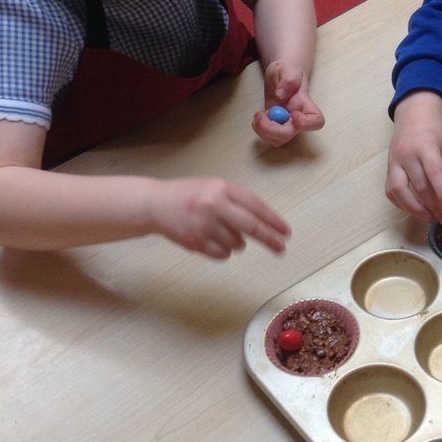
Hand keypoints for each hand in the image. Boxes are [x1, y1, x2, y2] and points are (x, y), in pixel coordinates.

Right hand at [148, 177, 290, 258]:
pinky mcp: (195, 242)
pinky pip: (223, 254)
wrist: (156, 204)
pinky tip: (212, 239)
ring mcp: (204, 225)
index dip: (273, 220)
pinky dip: (224, 250)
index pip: (255, 206)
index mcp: (222, 188)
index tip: (285, 231)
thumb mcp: (215, 187)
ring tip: (221, 230)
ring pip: (237, 244)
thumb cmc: (190, 195)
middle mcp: (214, 206)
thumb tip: (265, 223)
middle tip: (281, 248)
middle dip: (270, 239)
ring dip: (237, 242)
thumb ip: (237, 201)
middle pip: (251, 227)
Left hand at [251, 61, 324, 146]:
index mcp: (306, 105)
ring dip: (263, 130)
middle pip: (290, 134)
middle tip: (260, 115)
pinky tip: (259, 117)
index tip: (293, 114)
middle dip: (271, 129)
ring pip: (278, 140)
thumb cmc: (287, 71)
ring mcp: (286, 125)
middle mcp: (298, 119)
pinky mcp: (274, 127)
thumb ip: (288, 80)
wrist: (280, 75)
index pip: (316, 121)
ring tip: (258, 114)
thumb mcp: (288, 68)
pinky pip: (268, 138)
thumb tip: (281, 95)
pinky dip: (259, 130)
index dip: (306, 123)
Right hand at [386, 92, 441, 224]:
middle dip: (434, 207)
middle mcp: (406, 154)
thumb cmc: (434, 132)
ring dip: (414, 209)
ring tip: (429, 218)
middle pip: (419, 186)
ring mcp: (394, 161)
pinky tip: (415, 209)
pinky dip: (401, 204)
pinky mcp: (387, 168)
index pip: (434, 173)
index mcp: (426, 146)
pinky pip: (390, 191)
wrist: (413, 115)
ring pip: (399, 190)